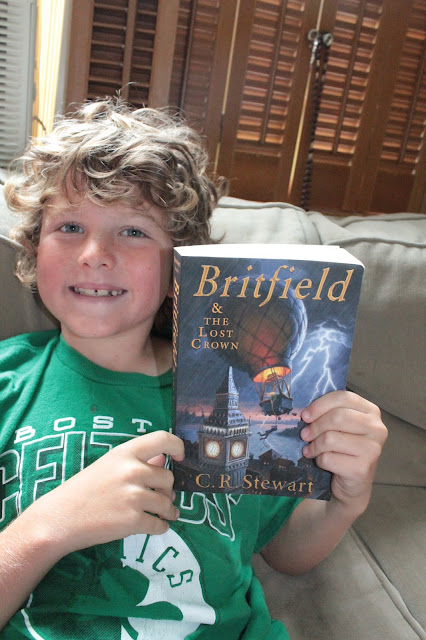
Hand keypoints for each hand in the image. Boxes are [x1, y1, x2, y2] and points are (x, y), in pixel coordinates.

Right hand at [25, 431, 184, 554]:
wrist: (60, 518)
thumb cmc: (84, 489)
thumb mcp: (109, 465)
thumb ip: (136, 461)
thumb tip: (164, 460)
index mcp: (125, 453)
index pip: (163, 439)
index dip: (177, 446)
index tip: (180, 457)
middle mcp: (132, 471)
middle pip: (169, 478)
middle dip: (167, 490)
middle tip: (159, 496)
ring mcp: (133, 496)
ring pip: (168, 503)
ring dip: (168, 511)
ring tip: (162, 513)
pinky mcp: (133, 521)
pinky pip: (160, 525)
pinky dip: (160, 527)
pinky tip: (154, 525)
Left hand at [300, 391, 387, 513]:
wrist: (354, 484)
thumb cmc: (344, 449)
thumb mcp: (340, 427)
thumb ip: (329, 414)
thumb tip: (304, 412)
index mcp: (371, 412)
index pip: (343, 398)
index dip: (320, 405)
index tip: (305, 415)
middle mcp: (377, 428)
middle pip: (336, 417)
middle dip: (315, 426)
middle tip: (304, 434)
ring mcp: (372, 449)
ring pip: (330, 438)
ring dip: (314, 445)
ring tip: (310, 449)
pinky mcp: (362, 469)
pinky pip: (329, 458)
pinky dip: (319, 460)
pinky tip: (320, 461)